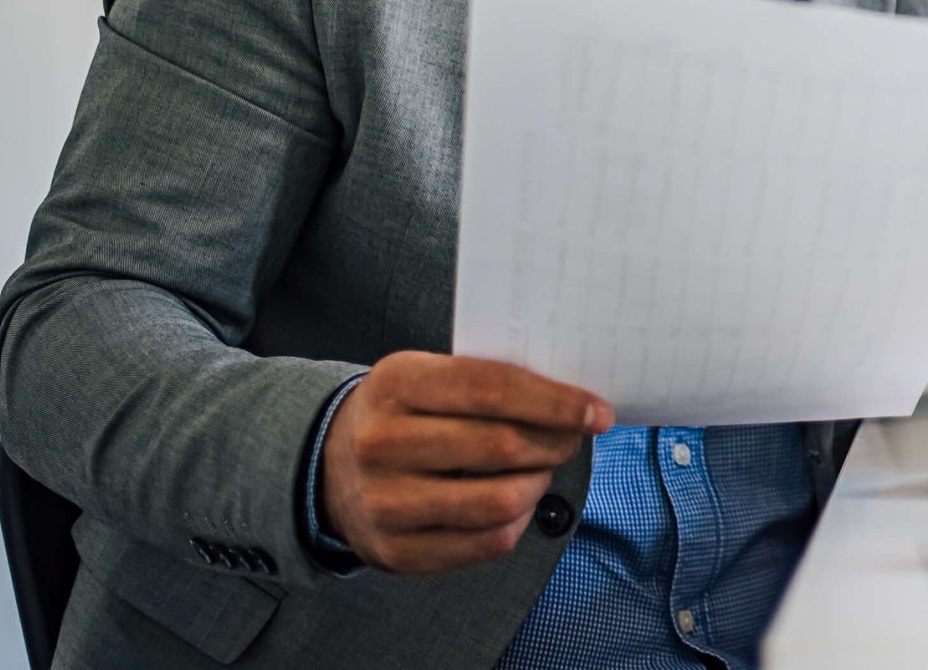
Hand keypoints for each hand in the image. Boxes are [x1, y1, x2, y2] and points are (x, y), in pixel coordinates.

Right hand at [319, 352, 611, 574]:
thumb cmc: (404, 412)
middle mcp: (381, 442)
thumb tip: (574, 403)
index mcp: (397, 383)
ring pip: (499, 502)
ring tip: (538, 470)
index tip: (598, 413)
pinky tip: (515, 502)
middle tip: (570, 439)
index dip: (556, 402)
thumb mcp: (430, 375)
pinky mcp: (395, 551)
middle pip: (501, 447)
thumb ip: (489, 381)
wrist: (329, 465)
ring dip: (538, 484)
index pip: (492, 389)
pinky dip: (518, 522)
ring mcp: (384, 502)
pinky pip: (486, 544)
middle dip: (555, 443)